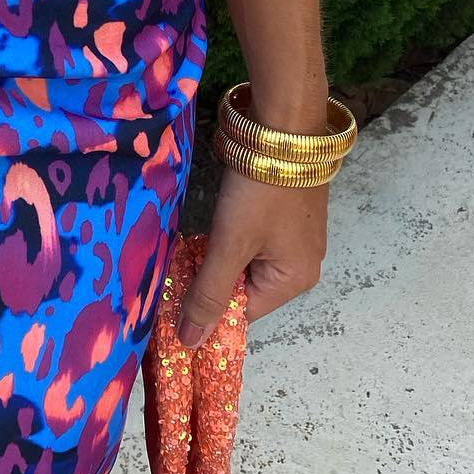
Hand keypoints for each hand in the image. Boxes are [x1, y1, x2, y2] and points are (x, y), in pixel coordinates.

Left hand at [177, 168, 328, 348]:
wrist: (285, 129)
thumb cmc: (260, 192)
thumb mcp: (230, 244)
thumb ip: (208, 293)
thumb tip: (191, 344)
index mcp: (294, 282)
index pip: (242, 312)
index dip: (207, 307)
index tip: (172, 297)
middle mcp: (301, 266)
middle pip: (245, 287)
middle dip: (211, 278)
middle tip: (175, 266)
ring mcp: (296, 238)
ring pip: (246, 262)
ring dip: (218, 256)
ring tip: (187, 246)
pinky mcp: (287, 214)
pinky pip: (253, 240)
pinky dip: (230, 237)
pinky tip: (209, 225)